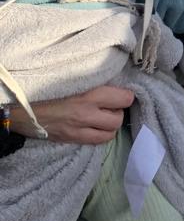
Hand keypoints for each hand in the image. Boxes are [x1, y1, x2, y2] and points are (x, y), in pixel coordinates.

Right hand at [9, 86, 134, 143]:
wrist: (21, 107)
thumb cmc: (48, 87)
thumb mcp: (74, 78)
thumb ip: (94, 81)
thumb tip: (115, 83)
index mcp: (89, 94)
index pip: (124, 98)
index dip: (126, 95)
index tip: (121, 93)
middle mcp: (87, 113)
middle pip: (119, 118)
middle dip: (118, 112)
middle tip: (110, 106)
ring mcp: (79, 129)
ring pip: (110, 134)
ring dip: (110, 126)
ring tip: (103, 117)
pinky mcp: (71, 139)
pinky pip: (96, 142)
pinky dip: (99, 135)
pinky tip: (94, 127)